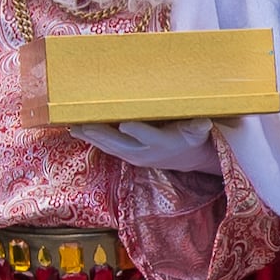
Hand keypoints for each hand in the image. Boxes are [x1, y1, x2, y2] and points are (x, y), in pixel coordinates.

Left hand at [72, 116, 227, 173]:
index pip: (148, 136)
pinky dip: (92, 139)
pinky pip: (106, 147)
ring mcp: (133, 155)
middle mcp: (144, 152)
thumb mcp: (199, 133)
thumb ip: (199, 127)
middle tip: (85, 124)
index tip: (125, 124)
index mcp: (162, 142)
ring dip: (92, 137)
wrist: (186, 157)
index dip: (137, 131)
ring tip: (75, 126)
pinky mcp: (125, 155)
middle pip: (120, 143)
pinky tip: (77, 130)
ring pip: (109, 146)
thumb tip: (204, 122)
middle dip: (102, 134)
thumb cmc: (191, 137)